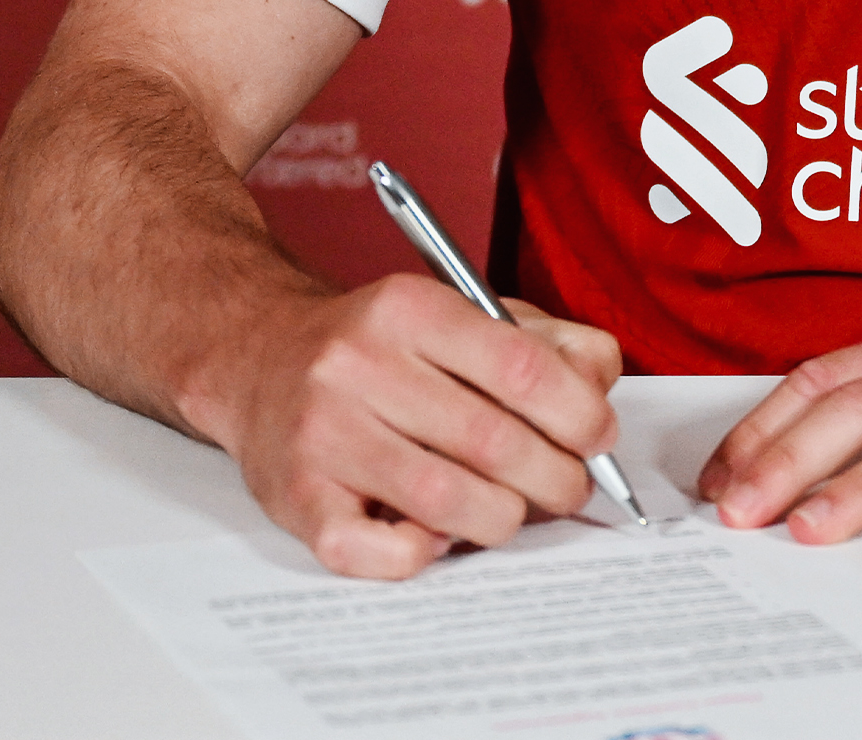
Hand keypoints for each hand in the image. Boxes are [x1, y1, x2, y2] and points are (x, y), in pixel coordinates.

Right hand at [190, 274, 622, 579]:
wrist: (261, 359)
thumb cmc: (382, 345)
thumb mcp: (464, 313)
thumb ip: (546, 342)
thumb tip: (600, 388)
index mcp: (410, 309)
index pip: (520, 366)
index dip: (577, 413)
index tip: (599, 436)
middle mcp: (358, 365)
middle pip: (490, 440)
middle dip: (553, 478)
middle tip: (569, 487)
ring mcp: (322, 434)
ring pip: (444, 501)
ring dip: (500, 519)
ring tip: (510, 510)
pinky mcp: (296, 499)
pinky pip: (374, 551)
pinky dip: (421, 553)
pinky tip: (434, 533)